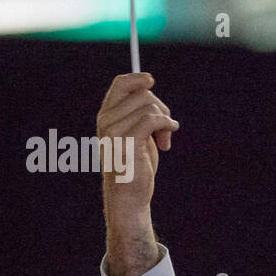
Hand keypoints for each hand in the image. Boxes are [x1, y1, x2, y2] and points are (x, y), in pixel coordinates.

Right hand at [96, 73, 177, 226]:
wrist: (129, 196)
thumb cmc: (135, 166)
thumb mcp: (137, 134)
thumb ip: (139, 113)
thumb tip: (148, 86)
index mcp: (106, 116)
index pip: (120, 84)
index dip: (137, 78)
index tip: (151, 80)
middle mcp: (106, 120)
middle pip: (142, 94)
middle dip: (161, 108)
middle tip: (167, 127)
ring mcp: (114, 131)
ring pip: (149, 106)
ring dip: (165, 121)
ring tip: (165, 140)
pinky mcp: (126, 142)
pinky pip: (151, 119)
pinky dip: (166, 125)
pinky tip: (169, 138)